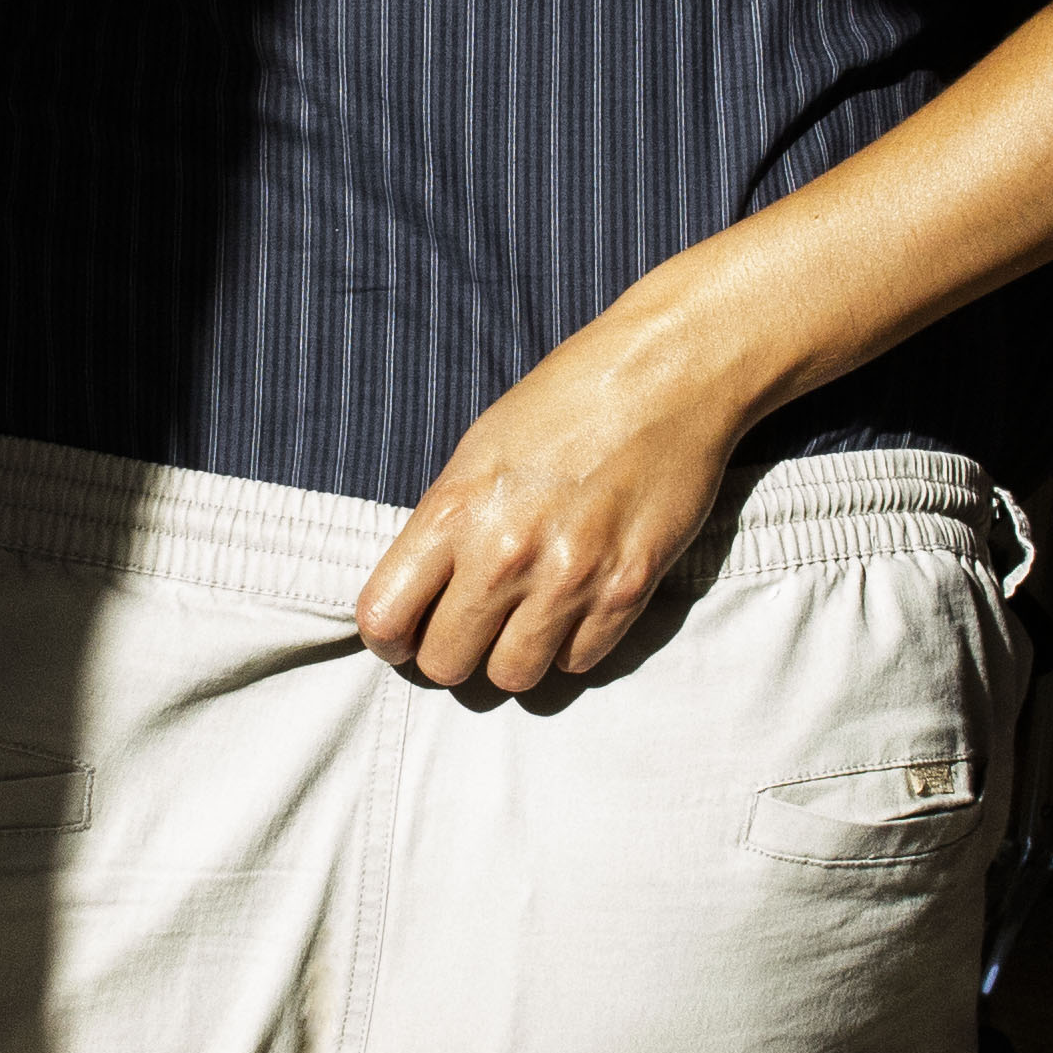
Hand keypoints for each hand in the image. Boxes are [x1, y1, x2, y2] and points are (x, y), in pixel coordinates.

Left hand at [356, 304, 756, 691]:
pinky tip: (574, 606)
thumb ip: (446, 526)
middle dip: (451, 651)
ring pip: (513, 677)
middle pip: (445, 664)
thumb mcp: (479, 450)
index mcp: (455, 510)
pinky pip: (578, 663)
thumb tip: (422, 594)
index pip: (383, 621)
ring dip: (512, 656)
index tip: (407, 631)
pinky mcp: (628, 590)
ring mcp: (570, 578)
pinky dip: (570, 646)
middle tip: (471, 626)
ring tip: (524, 620)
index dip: (389, 639)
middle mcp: (506, 553)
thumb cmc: (567, 401)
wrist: (668, 375)